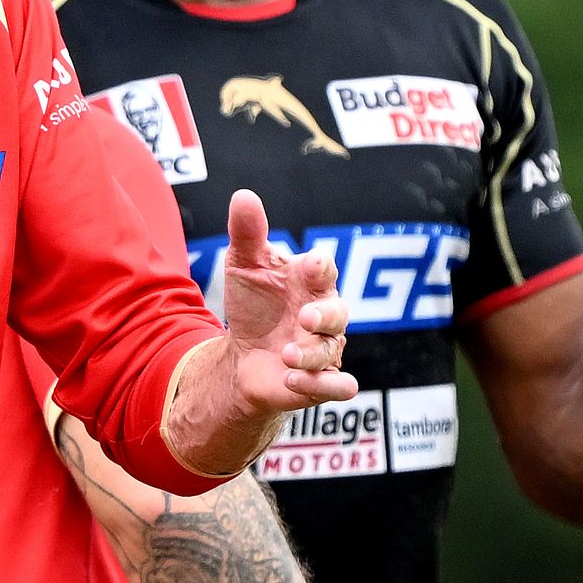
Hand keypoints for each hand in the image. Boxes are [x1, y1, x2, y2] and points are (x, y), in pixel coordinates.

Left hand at [163, 190, 357, 475]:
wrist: (244, 357)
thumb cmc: (255, 305)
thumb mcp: (245, 267)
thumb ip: (248, 234)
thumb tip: (243, 196)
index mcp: (311, 283)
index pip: (324, 271)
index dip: (320, 269)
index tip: (312, 264)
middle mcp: (325, 317)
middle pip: (338, 313)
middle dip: (325, 316)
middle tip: (305, 318)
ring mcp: (324, 350)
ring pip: (332, 352)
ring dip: (310, 355)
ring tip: (285, 356)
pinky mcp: (318, 382)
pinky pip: (336, 386)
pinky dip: (324, 386)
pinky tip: (295, 381)